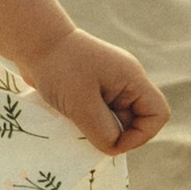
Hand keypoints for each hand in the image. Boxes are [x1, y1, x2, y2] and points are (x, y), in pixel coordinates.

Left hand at [31, 30, 170, 157]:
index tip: (113, 142)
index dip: (142, 135)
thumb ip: (103, 131)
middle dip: (115, 133)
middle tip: (87, 134)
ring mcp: (108, 85)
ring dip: (97, 129)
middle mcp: (125, 82)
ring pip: (114, 119)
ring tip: (74, 124)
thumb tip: (113, 147)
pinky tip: (68, 119)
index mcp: (132, 79)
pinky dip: (86, 122)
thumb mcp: (82, 105)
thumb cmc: (60, 68)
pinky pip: (98, 114)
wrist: (33, 42)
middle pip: (135, 120)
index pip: (157, 114)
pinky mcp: (90, 89)